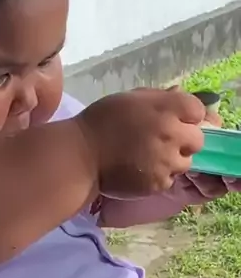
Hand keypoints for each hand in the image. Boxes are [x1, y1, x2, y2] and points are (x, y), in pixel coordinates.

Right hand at [77, 88, 204, 198]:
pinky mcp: (158, 182)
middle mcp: (172, 133)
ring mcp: (167, 161)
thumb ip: (158, 98)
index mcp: (166, 108)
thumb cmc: (100, 122)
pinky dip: (158, 176)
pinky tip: (140, 170)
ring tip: (149, 158)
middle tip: (163, 142)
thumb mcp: (129, 99)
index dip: (187, 116)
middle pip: (198, 139)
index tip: (174, 120)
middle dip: (184, 141)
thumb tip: (179, 95)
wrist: (80, 156)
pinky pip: (169, 179)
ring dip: (172, 160)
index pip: (198, 110)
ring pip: (185, 162)